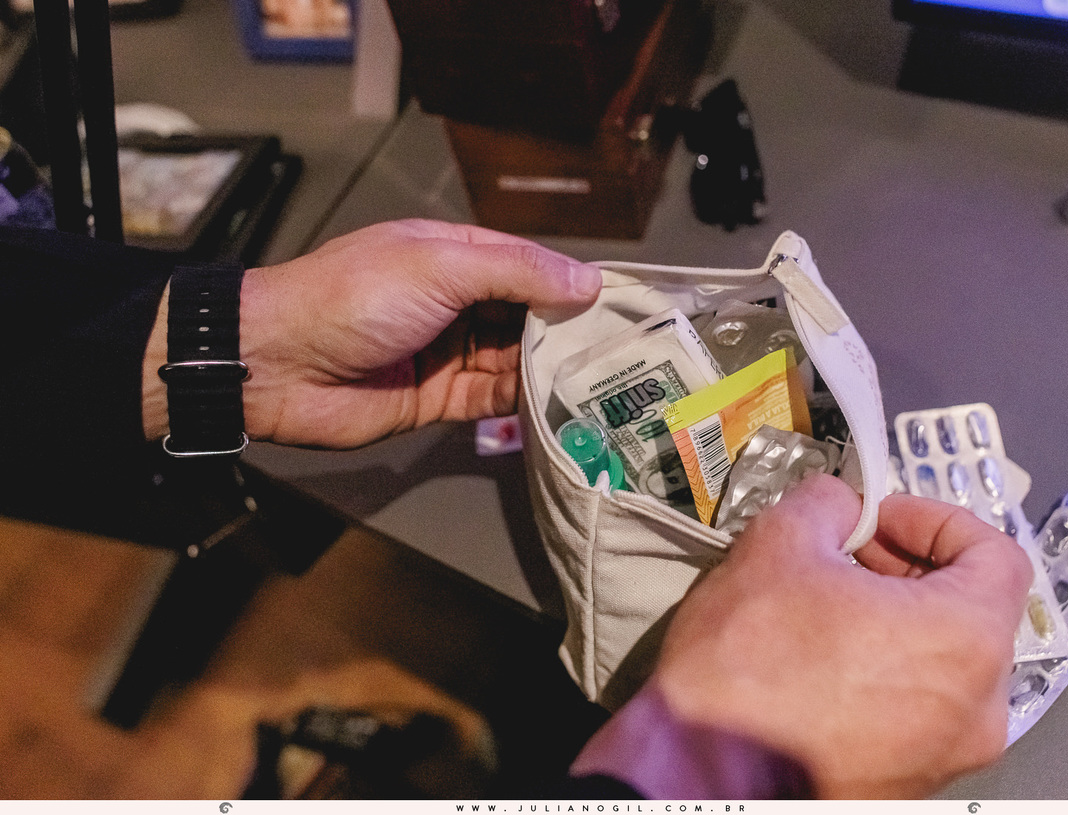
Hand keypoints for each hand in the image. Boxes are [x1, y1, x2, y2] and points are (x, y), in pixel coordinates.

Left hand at [143, 219, 599, 447]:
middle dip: (570, 332)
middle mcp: (458, 302)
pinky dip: (524, 403)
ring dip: (552, 370)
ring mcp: (449, 353)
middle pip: (530, 316)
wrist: (278, 363)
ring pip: (517, 360)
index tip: (623, 307)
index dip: (574, 285)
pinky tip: (561, 407)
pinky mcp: (439, 400)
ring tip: (604, 384)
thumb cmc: (355, 297)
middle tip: (625, 354)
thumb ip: (516, 272)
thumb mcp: (440, 266)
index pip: (531, 267)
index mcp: (457, 255)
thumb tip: (588, 282)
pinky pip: (493, 400)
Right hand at [574, 474, 1031, 798]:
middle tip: (850, 554)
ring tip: (825, 607)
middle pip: (972, 610)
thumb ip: (828, 503)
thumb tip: (840, 505)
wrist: (698, 773)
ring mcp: (945, 756)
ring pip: (942, 664)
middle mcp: (976, 708)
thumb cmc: (747, 666)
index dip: (936, 519)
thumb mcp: (779, 544)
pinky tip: (817, 660)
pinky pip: (915, 711)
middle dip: (910, 569)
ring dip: (895, 621)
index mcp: (965, 639)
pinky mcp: (906, 786)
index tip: (883, 518)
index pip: (997, 554)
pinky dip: (882, 673)